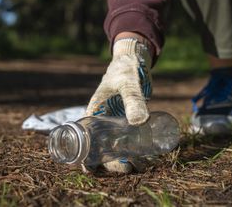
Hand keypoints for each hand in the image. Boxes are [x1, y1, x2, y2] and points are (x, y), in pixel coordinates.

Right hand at [84, 37, 152, 172]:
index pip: (84, 139)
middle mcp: (103, 120)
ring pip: (117, 145)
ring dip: (125, 157)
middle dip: (112, 161)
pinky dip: (135, 148)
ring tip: (139, 165)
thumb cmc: (125, 70)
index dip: (85, 156)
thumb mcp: (128, 83)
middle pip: (102, 147)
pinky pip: (130, 138)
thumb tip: (140, 123)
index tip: (91, 169)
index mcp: (95, 112)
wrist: (135, 62)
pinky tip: (146, 156)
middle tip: (128, 168)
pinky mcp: (129, 121)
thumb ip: (134, 100)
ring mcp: (116, 122)